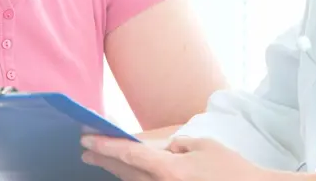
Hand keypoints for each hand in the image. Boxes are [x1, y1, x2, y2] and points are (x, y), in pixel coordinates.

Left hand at [80, 135, 272, 180]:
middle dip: (104, 160)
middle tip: (85, 150)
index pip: (129, 155)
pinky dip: (134, 180)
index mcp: (170, 170)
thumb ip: (178, 145)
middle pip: (125, 172)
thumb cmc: (230, 169)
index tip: (87, 138)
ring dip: (116, 172)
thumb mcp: (203, 146)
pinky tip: (127, 175)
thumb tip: (164, 149)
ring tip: (101, 161)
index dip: (105, 145)